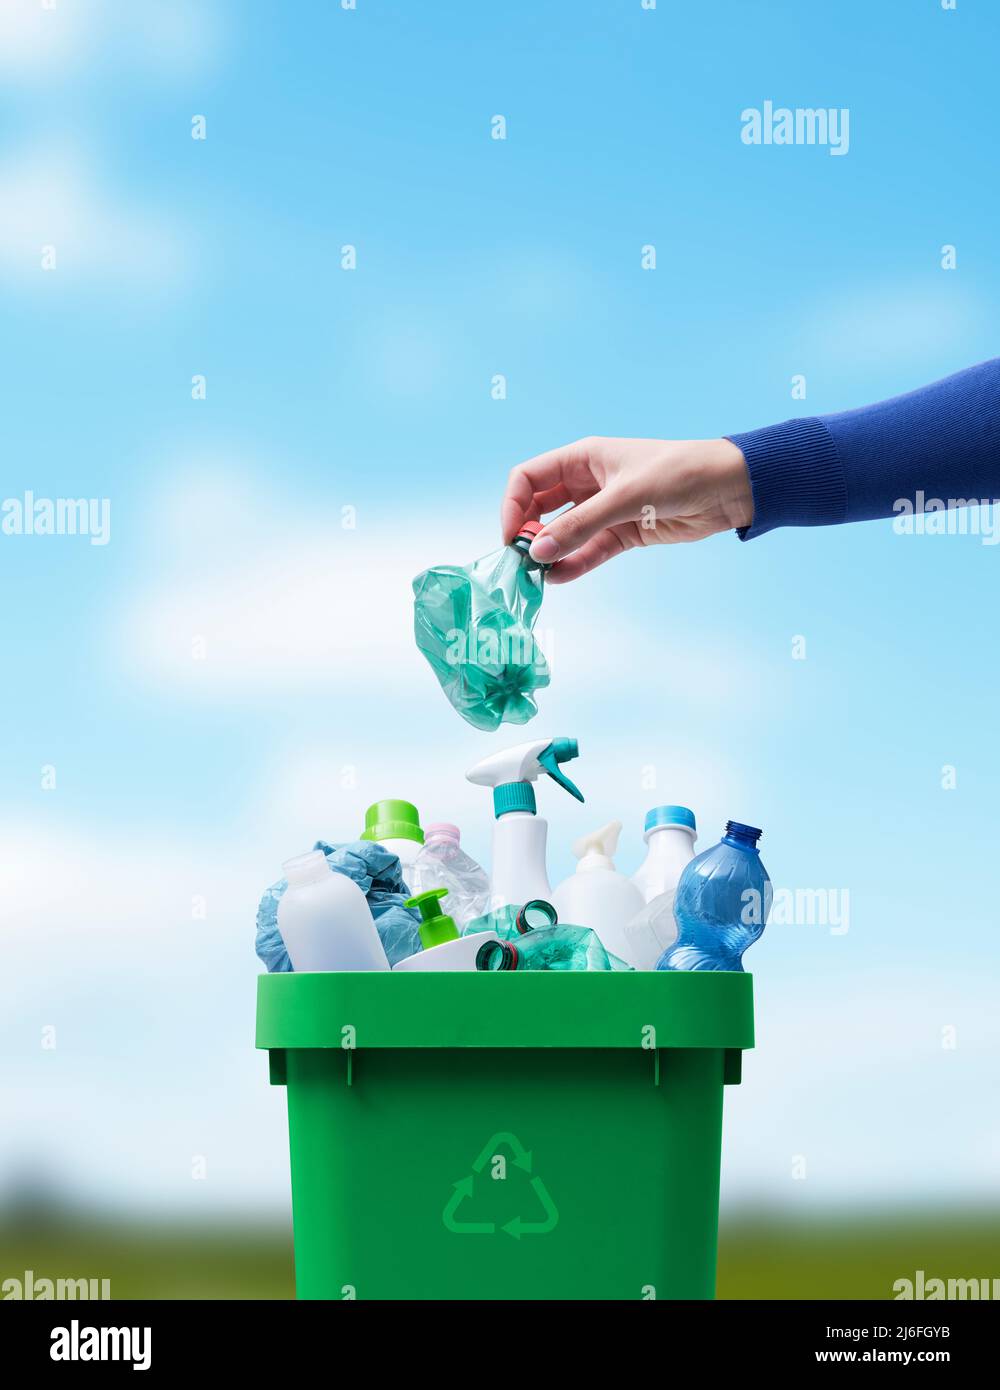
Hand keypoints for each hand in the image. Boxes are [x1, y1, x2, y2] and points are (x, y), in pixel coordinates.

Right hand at [501, 436, 752, 582]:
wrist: (728, 488)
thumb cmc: (678, 473)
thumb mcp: (624, 497)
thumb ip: (580, 526)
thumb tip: (539, 551)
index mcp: (582, 458)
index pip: (529, 478)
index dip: (513, 505)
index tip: (512, 535)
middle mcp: (588, 482)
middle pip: (541, 508)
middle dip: (528, 533)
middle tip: (522, 560)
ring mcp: (604, 510)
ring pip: (565, 534)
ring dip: (551, 553)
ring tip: (537, 577)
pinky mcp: (623, 533)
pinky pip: (589, 550)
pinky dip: (574, 564)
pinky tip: (560, 578)